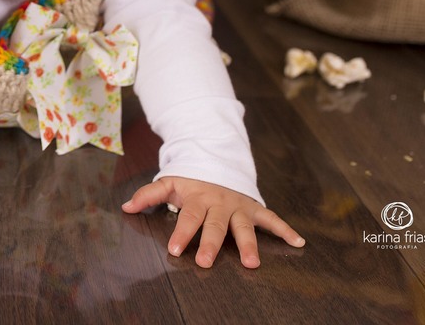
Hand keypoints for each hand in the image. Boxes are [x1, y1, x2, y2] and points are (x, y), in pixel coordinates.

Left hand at [122, 176, 304, 268]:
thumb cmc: (191, 178)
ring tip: (252, 263)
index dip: (181, 233)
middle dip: (211, 244)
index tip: (174, 249)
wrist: (217, 160)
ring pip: (244, 227)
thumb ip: (148, 195)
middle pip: (215, 226)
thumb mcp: (169, 182)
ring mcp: (239, 206)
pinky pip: (272, 218)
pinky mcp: (254, 207)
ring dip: (248, 244)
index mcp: (198, 198)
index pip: (188, 217)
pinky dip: (286, 230)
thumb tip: (125, 207)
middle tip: (205, 263)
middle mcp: (220, 203)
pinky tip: (299, 243)